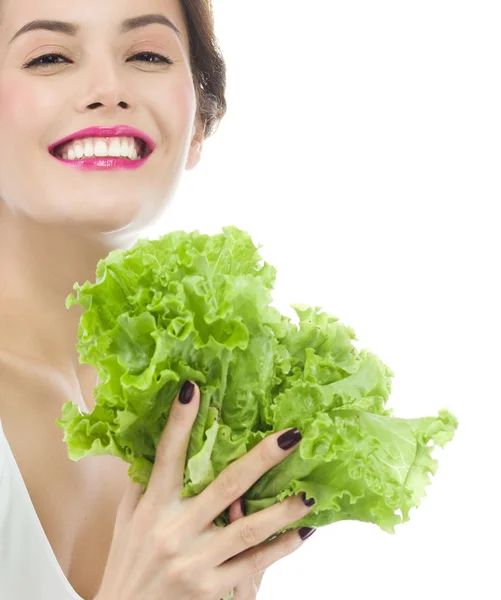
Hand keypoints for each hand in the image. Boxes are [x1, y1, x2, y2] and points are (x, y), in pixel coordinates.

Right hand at [96, 381, 314, 599]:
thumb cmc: (127, 562)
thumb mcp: (126, 520)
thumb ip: (143, 484)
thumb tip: (157, 446)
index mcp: (153, 507)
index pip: (167, 456)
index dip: (179, 422)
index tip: (193, 389)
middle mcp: (175, 530)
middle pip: (225, 486)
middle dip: (261, 459)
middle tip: (291, 436)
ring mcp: (195, 561)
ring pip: (248, 529)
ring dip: (283, 510)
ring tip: (310, 493)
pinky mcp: (210, 588)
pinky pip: (253, 565)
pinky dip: (281, 549)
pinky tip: (302, 534)